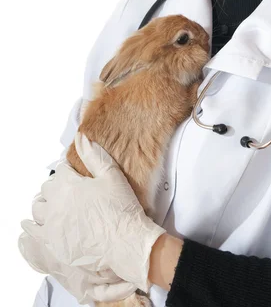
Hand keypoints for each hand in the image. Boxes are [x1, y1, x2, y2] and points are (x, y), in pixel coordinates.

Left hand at [20, 131, 166, 293]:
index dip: (69, 169)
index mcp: (68, 185)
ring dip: (45, 204)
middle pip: (47, 189)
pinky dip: (34, 226)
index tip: (75, 173)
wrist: (126, 244)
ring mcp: (52, 226)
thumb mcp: (111, 175)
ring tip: (54, 205)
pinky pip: (34, 232)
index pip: (61, 170)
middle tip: (69, 189)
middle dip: (57, 186)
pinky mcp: (53, 244)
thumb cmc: (122, 210)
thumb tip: (81, 137)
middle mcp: (55, 204)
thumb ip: (93, 155)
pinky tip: (36, 224)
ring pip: (38, 209)